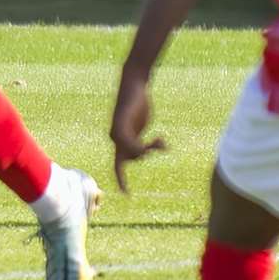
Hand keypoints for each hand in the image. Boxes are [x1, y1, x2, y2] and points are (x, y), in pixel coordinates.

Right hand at [109, 68, 166, 192]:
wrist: (135, 84)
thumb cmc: (130, 100)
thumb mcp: (126, 119)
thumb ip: (128, 138)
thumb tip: (137, 154)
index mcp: (115, 137)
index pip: (117, 165)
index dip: (121, 180)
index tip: (126, 195)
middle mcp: (119, 138)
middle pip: (134, 157)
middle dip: (144, 154)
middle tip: (157, 144)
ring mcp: (129, 134)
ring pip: (142, 152)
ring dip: (153, 148)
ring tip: (161, 141)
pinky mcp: (138, 130)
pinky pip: (147, 145)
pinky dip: (156, 145)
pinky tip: (163, 140)